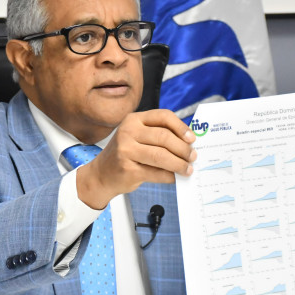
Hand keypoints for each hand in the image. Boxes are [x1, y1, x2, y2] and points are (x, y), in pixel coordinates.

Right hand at [76, 109, 196, 209]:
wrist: (102, 174)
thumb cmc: (126, 154)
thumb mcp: (137, 136)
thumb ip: (158, 135)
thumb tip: (189, 143)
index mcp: (134, 119)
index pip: (163, 116)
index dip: (181, 127)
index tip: (192, 139)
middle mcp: (128, 132)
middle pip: (164, 137)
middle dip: (183, 148)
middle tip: (193, 156)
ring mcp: (126, 150)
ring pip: (161, 156)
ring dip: (179, 164)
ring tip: (188, 169)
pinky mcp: (128, 169)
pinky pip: (156, 173)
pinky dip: (169, 176)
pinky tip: (175, 178)